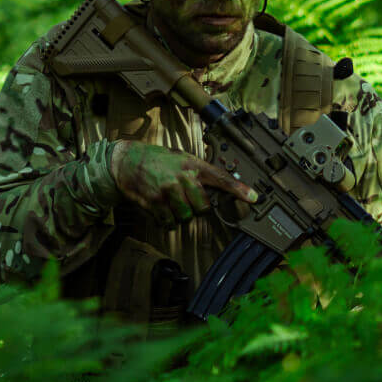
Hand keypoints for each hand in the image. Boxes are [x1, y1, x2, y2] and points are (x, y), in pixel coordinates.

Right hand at [109, 141, 256, 227]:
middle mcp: (182, 178)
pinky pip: (170, 223)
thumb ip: (199, 171)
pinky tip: (162, 209)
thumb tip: (221, 185)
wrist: (127, 162)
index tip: (253, 197)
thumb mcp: (181, 158)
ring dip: (181, 215)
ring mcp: (168, 192)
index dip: (238, 189)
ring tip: (171, 202)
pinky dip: (168, 221)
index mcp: (192, 165)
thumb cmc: (156, 160)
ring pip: (187, 217)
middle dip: (197, 208)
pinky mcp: (155, 203)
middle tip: (186, 199)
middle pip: (204, 207)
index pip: (220, 178)